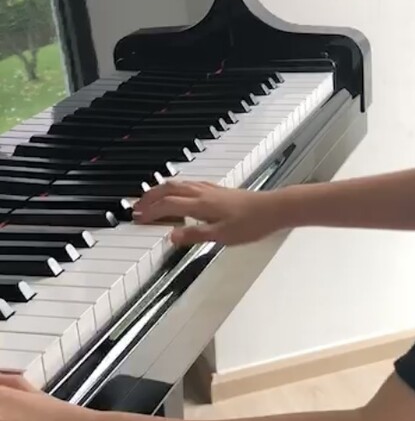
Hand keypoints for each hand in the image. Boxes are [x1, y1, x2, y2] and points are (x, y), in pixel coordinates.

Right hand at [132, 180, 287, 245]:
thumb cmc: (251, 223)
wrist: (273, 209)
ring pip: (179, 184)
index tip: (136, 218)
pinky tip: (180, 192)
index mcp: (200, 205)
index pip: (167, 205)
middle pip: (168, 189)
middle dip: (149, 197)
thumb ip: (194, 235)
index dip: (150, 211)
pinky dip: (176, 187)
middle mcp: (203, 193)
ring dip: (161, 190)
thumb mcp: (221, 236)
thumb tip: (171, 236)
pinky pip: (190, 184)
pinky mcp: (219, 190)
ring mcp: (211, 189)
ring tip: (150, 198)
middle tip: (136, 206)